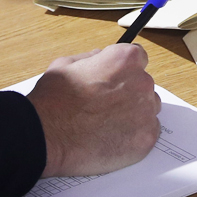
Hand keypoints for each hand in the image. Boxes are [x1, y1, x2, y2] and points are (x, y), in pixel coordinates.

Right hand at [26, 44, 160, 176]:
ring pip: (148, 110)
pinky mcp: (146, 138)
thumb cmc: (54, 101)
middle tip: (105, 107)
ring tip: (107, 125)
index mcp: (125, 60)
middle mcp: (142, 82)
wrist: (48, 136)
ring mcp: (146, 112)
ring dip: (134, 114)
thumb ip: (92, 58)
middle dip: (128, 93)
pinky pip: (147, 133)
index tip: (115, 80)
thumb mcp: (66, 64)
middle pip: (144, 85)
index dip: (124, 70)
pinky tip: (112, 138)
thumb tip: (101, 58)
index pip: (138, 58)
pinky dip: (134, 137)